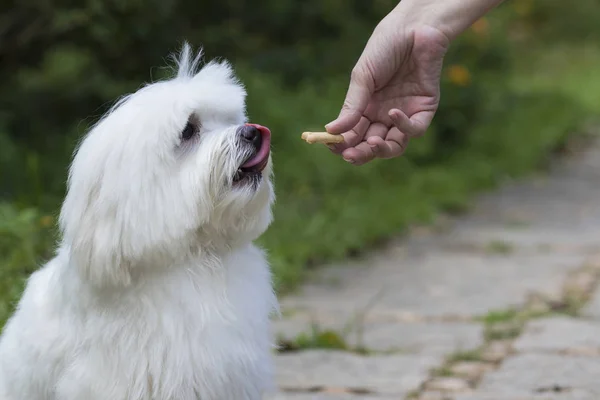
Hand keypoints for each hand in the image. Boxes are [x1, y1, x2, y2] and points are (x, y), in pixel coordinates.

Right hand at [326, 20, 449, 164]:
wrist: (414, 28)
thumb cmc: (385, 48)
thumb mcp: (363, 77)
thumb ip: (352, 105)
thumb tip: (331, 131)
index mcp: (366, 108)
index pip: (353, 135)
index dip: (343, 143)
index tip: (332, 146)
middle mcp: (384, 115)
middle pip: (372, 146)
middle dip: (360, 153)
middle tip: (350, 155)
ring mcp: (405, 114)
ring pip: (394, 145)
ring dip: (381, 149)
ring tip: (371, 144)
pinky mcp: (425, 110)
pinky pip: (415, 129)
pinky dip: (403, 126)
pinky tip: (392, 113)